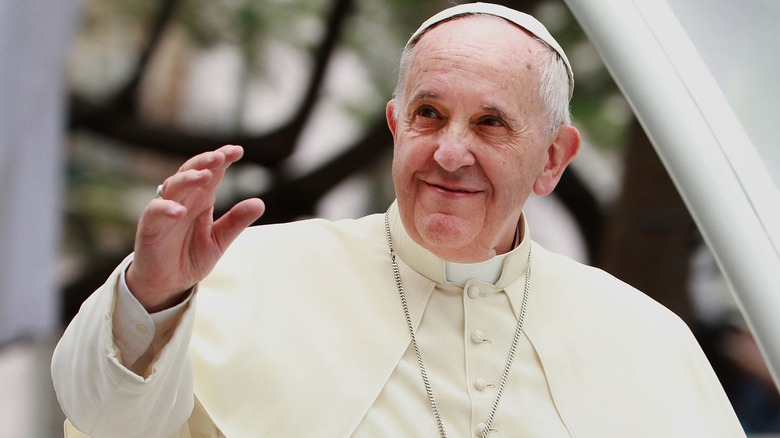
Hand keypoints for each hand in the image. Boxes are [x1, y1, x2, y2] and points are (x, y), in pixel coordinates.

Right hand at [126, 145, 264, 311]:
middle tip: (221, 157)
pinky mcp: (149, 227)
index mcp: (201, 200)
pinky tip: (180, 210)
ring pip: (173, 186)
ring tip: (205, 176)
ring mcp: (165, 211)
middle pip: (191, 171)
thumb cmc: (190, 257)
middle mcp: (183, 200)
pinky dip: (166, 208)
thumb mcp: (219, 240)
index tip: (238, 150)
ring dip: (188, 179)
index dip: (222, 159)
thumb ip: (236, 222)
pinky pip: (155, 212)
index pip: (212, 172)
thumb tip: (260, 203)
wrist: (167, 284)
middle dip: (205, 162)